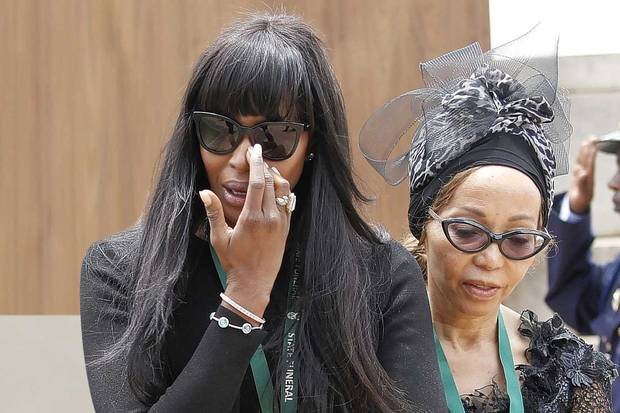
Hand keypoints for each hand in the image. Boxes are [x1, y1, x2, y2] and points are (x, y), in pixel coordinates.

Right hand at [199, 144, 291, 320]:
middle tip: (257, 153)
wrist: (254, 283)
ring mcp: (280, 223)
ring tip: (265, 168)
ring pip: (282, 191)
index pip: (257, 182)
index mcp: (252, 218)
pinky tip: (275, 186)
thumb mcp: (219, 238)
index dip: (256, 164)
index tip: (254, 150)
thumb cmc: (234, 262)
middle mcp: (269, 218)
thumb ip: (214, 212)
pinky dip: (282, 191)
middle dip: (263, 165)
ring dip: (274, 176)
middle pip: (269, 182)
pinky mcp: (286, 228)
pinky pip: (287, 203)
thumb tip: (204, 192)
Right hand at [568, 136, 598, 213]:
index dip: (591, 154)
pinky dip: (580, 155)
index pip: (590, 163)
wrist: (578, 205)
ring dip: (585, 150)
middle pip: (588, 159)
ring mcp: (582, 174)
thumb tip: (583, 172)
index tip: (594, 145)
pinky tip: (582, 149)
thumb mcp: (581, 194)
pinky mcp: (577, 175)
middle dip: (590, 148)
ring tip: (587, 140)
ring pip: (583, 160)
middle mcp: (586, 174)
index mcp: (588, 177)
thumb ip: (582, 183)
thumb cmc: (580, 201)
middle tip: (593, 137)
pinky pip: (579, 162)